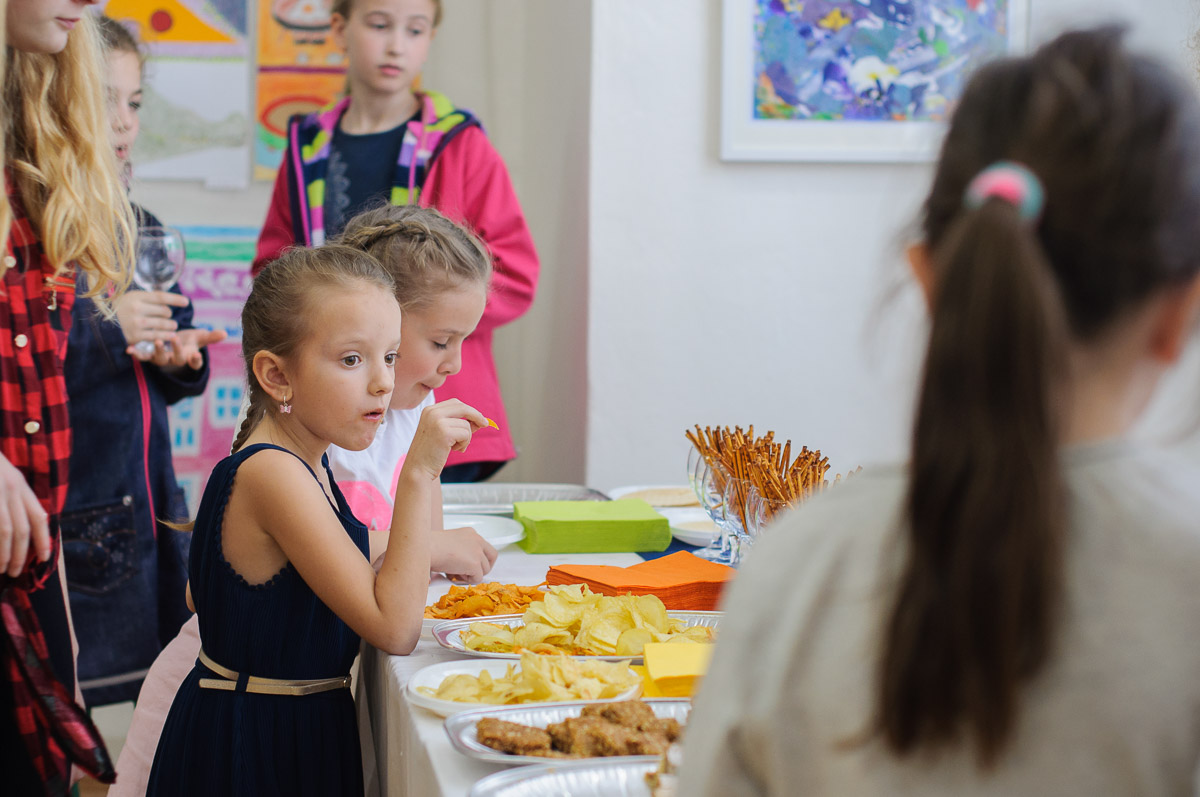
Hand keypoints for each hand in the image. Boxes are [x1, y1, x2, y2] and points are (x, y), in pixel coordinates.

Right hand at [0, 453, 49, 576]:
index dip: (44, 539)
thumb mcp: (6, 479)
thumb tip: (23, 532)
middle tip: (16, 572)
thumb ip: (16, 499)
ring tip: (2, 569)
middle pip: (22, 529)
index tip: (44, 558)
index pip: (39, 516)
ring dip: (4, 554)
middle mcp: (10, 489)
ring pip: (5, 531)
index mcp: (20, 485)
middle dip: (21, 555)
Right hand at [115, 289, 185, 346]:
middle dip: (169, 314)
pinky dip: (166, 335)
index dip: (176, 299)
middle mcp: (136, 308)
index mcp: (135, 296)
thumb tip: (168, 299)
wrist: (98, 326)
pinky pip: (157, 336)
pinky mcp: (135, 336)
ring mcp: (136, 322)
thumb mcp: (129, 298)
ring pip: (164, 323)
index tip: (187, 302)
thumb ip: (146, 298)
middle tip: (168, 316)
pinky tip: (171, 335)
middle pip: (164, 311)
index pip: (161, 296)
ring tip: (173, 326)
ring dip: (171, 325)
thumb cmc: (118, 310)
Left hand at [127, 328, 227, 369]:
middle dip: (177, 349)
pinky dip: (136, 354)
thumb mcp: (199, 338)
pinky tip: (130, 349)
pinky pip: (143, 357)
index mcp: (190, 357)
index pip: (195, 362)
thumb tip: (225, 333)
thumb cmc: (187, 341)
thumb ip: (210, 337)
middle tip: (176, 339)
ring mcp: (162, 359)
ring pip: (160, 358)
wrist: (171, 346)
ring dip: (158, 351)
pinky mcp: (149, 356)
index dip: (196, 360)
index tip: (197, 355)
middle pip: (177, 358)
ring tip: (157, 342)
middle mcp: (176, 360)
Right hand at [406, 400, 489, 479]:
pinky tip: (453, 450)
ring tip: (454, 448)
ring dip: (466, 438)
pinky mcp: (444, 432)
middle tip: (485, 424)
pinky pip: (466, 434)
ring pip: (466, 424)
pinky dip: (464, 444)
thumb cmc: (431, 453)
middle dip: (477, 416)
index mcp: (429, 410)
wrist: (418, 469)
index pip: (455, 403)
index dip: (469, 410)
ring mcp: (437, 421)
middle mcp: (432, 412)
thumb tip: (480, 420)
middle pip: (463, 407)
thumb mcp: (444, 434)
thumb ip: (458, 424)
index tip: (479, 418)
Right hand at [430, 526, 497, 581]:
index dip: (481, 559)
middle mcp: (477, 540)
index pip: (485, 547)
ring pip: (484, 570)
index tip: (472, 565)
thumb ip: (461, 551)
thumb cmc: (430, 546)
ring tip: (454, 573)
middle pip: (492, 557)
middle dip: (482, 568)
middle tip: (469, 574)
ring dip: (471, 575)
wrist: (424, 547)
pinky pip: (477, 578)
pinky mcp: (474, 563)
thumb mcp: (449, 543)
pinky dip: (467, 581)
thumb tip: (463, 566)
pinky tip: (453, 575)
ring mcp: (477, 551)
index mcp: (470, 533)